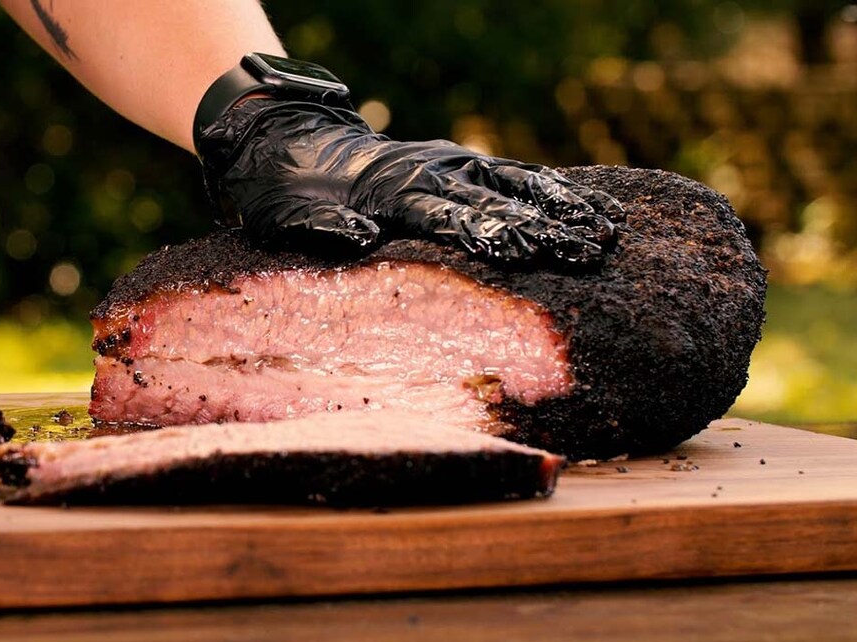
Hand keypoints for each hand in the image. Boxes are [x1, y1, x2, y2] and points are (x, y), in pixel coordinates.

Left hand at [196, 99, 623, 266]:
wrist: (287, 140)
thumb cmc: (281, 192)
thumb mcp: (281, 217)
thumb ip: (319, 227)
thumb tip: (358, 237)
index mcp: (388, 195)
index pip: (446, 218)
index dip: (485, 234)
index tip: (524, 251)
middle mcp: (427, 175)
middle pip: (493, 204)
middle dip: (542, 229)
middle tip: (590, 253)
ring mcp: (445, 165)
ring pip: (513, 186)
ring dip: (560, 209)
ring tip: (608, 234)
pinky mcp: (453, 163)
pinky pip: (510, 174)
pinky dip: (551, 190)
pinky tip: (590, 208)